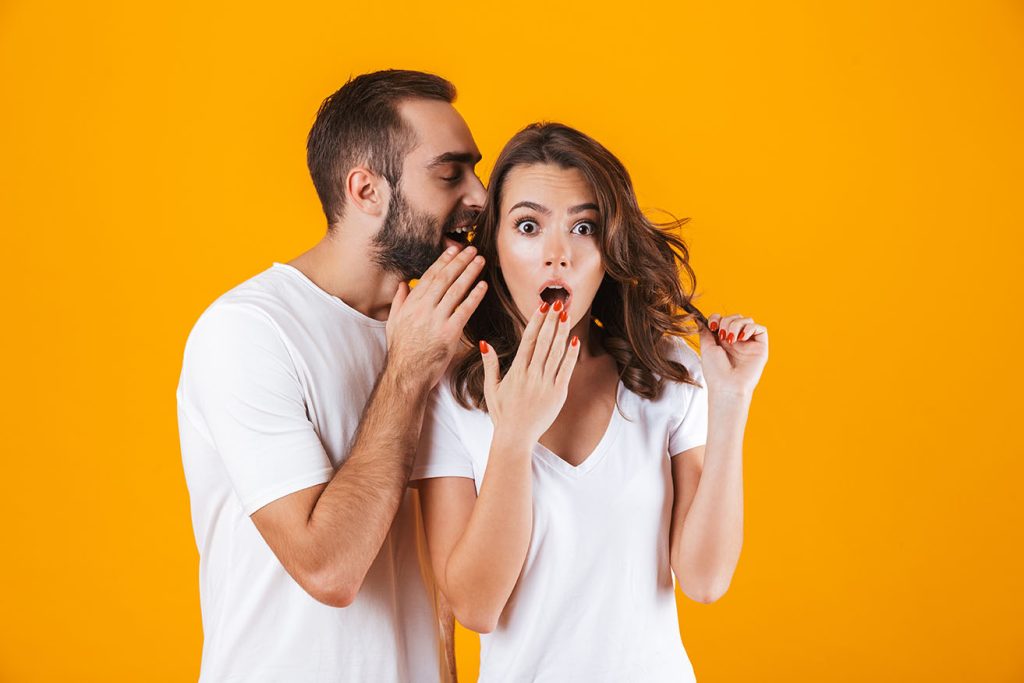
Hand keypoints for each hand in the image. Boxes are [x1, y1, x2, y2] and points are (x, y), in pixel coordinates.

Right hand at [385, 245, 487, 388]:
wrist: (406, 374)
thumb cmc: (401, 351)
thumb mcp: (394, 323)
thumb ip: (399, 301)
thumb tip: (403, 284)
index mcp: (411, 303)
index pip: (430, 277)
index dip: (443, 261)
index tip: (454, 250)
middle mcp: (424, 308)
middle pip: (445, 279)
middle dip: (459, 261)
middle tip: (472, 249)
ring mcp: (436, 319)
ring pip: (456, 290)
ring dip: (469, 273)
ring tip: (480, 261)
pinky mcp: (449, 332)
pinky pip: (464, 310)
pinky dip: (474, 296)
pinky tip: (483, 285)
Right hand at [479, 300, 580, 444]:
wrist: (515, 437)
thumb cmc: (502, 413)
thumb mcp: (491, 388)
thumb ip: (490, 364)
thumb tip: (485, 343)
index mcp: (516, 371)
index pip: (528, 339)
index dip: (536, 321)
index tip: (543, 307)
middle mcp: (532, 374)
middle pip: (544, 341)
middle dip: (552, 320)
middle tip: (559, 302)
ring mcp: (546, 384)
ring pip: (556, 352)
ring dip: (562, 331)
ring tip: (568, 314)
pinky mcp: (558, 394)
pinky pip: (566, 370)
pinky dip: (570, 355)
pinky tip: (574, 340)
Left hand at [696, 313, 768, 395]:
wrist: (727, 386)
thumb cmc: (715, 372)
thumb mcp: (706, 347)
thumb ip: (705, 331)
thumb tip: (699, 319)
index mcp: (723, 341)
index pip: (723, 319)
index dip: (717, 317)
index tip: (712, 326)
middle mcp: (737, 341)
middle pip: (735, 317)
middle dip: (726, 322)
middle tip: (722, 335)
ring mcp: (749, 343)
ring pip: (747, 320)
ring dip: (736, 325)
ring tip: (731, 339)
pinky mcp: (760, 347)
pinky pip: (760, 328)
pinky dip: (750, 328)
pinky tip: (741, 338)